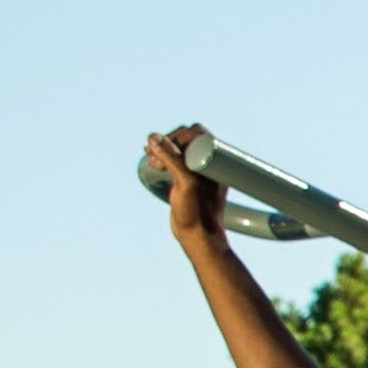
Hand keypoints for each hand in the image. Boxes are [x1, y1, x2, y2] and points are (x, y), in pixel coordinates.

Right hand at [146, 128, 227, 247]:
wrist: (198, 236)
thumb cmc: (197, 212)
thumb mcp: (185, 183)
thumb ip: (172, 159)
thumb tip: (154, 137)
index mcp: (216, 160)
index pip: (196, 132)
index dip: (178, 135)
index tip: (166, 147)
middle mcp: (208, 162)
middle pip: (184, 138)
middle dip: (167, 143)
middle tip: (154, 156)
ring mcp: (196, 170)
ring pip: (176, 148)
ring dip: (161, 150)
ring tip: (151, 160)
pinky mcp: (186, 178)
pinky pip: (173, 159)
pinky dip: (160, 157)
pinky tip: (150, 159)